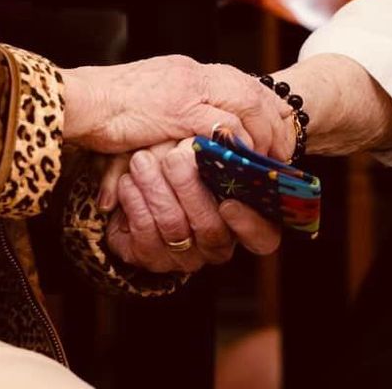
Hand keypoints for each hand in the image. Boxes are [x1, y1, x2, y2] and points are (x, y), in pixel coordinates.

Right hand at [64, 56, 295, 158]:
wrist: (79, 101)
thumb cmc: (103, 108)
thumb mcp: (146, 103)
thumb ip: (172, 112)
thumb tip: (188, 137)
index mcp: (186, 70)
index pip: (240, 80)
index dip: (264, 104)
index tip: (275, 128)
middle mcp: (193, 73)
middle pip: (252, 88)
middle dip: (274, 119)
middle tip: (283, 149)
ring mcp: (188, 89)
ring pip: (247, 104)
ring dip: (263, 134)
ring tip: (269, 161)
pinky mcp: (180, 111)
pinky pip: (224, 127)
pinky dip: (240, 144)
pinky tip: (245, 163)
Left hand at [100, 138, 282, 272]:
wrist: (134, 185)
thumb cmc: (178, 162)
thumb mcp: (200, 151)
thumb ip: (215, 149)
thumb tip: (224, 132)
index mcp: (242, 221)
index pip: (262, 237)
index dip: (249, 224)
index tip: (229, 204)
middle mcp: (216, 244)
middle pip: (212, 229)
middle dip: (190, 189)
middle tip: (174, 157)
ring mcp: (184, 256)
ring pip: (175, 229)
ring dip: (156, 190)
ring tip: (142, 160)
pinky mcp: (150, 258)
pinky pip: (145, 235)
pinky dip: (135, 202)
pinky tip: (129, 181)